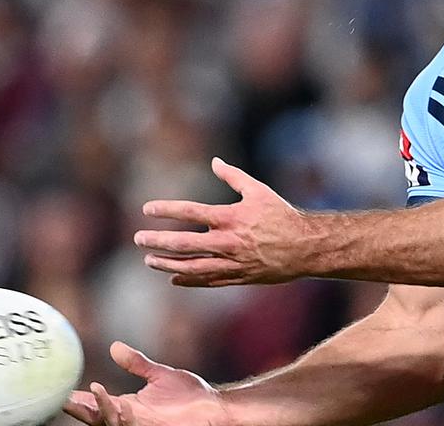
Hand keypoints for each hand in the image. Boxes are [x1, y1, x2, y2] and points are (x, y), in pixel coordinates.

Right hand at [62, 342, 229, 425]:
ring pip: (111, 422)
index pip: (99, 405)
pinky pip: (132, 425)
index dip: (81, 400)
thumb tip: (114, 347)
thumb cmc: (189, 393)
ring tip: (95, 389)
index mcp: (130, 406)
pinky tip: (120, 403)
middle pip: (97, 418)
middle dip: (81, 411)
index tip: (63, 391)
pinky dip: (124, 415)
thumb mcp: (158, 374)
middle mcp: (131, 418)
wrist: (213, 405)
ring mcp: (141, 425)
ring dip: (101, 408)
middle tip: (63, 399)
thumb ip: (136, 363)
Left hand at [134, 158, 315, 286]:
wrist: (305, 247)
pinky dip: (189, 280)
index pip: (190, 212)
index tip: (146, 209)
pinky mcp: (238, 277)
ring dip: (167, 263)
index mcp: (231, 217)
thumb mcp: (259, 190)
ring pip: (192, 266)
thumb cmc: (282, 215)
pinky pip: (208, 281)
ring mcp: (232, 262)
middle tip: (138, 239)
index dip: (166, 210)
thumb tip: (214, 161)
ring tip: (149, 260)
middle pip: (184, 243)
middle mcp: (228, 241)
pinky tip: (173, 278)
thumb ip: (233, 176)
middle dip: (158, 241)